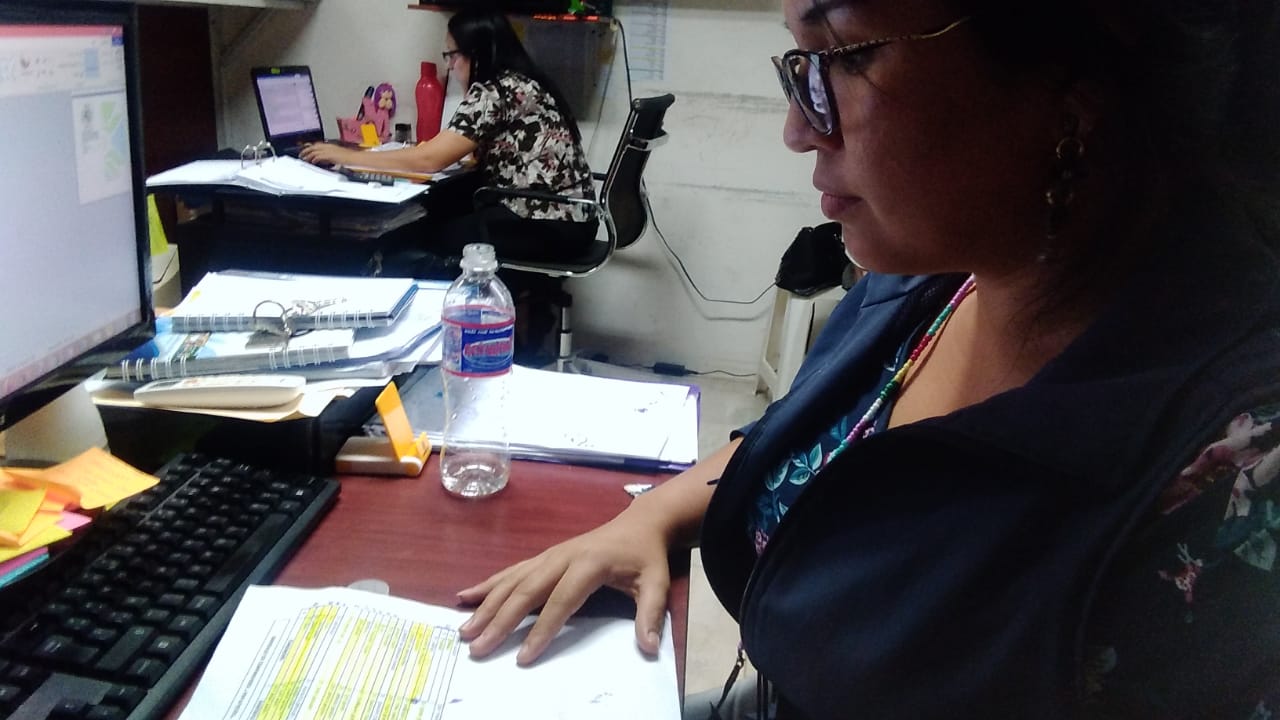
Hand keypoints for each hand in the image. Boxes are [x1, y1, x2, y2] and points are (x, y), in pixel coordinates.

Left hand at [299, 142, 356, 166]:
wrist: (354, 157)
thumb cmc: (348, 157)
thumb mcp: (336, 156)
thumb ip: (329, 156)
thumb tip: (323, 160)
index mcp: (329, 145)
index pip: (317, 145)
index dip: (310, 148)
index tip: (305, 151)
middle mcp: (328, 146)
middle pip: (313, 146)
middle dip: (306, 150)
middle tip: (301, 155)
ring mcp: (328, 150)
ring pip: (314, 151)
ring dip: (308, 155)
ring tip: (304, 159)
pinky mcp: (329, 155)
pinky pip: (319, 156)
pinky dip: (314, 159)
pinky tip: (312, 162)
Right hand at [456, 503, 671, 665]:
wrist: (639, 523)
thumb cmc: (646, 556)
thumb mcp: (657, 583)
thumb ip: (651, 614)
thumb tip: (649, 647)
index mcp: (589, 564)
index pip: (562, 601)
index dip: (542, 629)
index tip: (523, 657)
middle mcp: (562, 557)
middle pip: (526, 591)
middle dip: (500, 620)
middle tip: (478, 646)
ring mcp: (550, 555)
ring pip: (513, 581)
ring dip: (487, 604)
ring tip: (465, 628)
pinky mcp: (544, 556)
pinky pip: (512, 571)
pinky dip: (488, 584)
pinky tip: (467, 595)